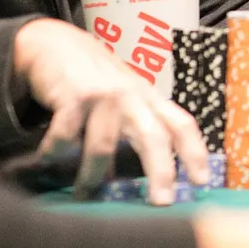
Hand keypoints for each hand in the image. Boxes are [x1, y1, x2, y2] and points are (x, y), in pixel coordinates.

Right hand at [13, 17, 208, 205]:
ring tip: (83, 193)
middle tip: (162, 203)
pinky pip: (65, 136)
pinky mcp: (74, 96)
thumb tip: (143, 178)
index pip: (181, 125)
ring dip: (92, 176)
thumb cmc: (96, 80)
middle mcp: (132, 97)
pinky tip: (45, 160)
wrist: (57, 44)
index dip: (195, 153)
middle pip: (154, 137)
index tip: (202, 182)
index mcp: (150, 100)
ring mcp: (105, 95)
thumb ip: (137, 128)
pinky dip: (54, 154)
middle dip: (161, 171)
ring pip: (105, 146)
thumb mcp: (126, 98)